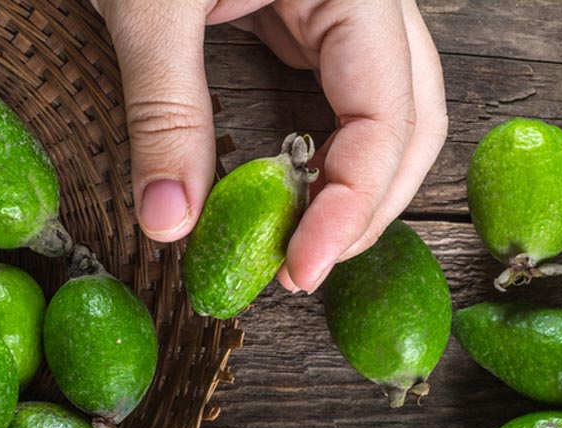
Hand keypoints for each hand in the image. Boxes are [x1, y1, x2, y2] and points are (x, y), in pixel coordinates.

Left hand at [94, 0, 447, 292]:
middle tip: (304, 268)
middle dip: (369, 206)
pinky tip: (288, 193)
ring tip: (301, 244)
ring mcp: (341, 8)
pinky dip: (322, 157)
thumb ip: (163, 112)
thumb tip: (169, 224)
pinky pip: (338, 99)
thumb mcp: (148, 1)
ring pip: (389, 115)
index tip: (300, 267)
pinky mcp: (307, 19)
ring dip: (355, 188)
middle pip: (413, 122)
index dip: (353, 204)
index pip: (389, 114)